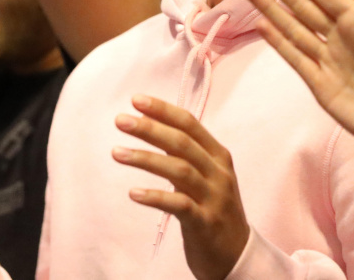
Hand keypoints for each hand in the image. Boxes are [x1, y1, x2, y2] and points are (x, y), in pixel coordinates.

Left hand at [113, 96, 249, 279]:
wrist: (237, 255)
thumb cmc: (214, 210)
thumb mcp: (208, 176)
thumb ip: (187, 154)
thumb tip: (152, 127)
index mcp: (219, 156)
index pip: (190, 124)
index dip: (163, 110)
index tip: (136, 100)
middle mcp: (219, 173)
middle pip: (183, 143)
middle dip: (150, 128)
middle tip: (120, 120)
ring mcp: (214, 198)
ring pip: (180, 170)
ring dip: (146, 159)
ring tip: (116, 153)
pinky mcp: (205, 224)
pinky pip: (179, 206)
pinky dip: (156, 197)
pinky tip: (133, 194)